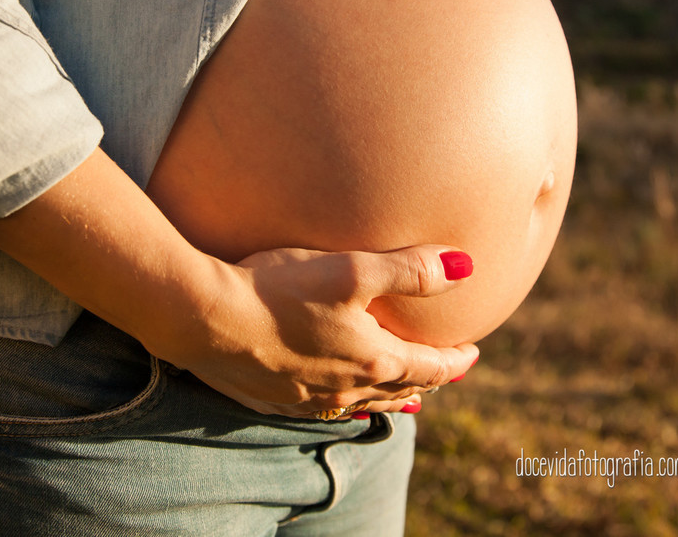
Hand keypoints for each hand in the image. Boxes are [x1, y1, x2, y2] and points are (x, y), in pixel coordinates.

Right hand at [160, 245, 479, 418]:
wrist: (205, 319)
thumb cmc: (279, 289)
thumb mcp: (352, 270)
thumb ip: (411, 270)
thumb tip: (468, 268)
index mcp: (371, 361)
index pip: (430, 367)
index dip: (455, 360)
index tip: (473, 354)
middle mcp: (344, 389)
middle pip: (400, 389)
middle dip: (427, 379)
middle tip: (445, 372)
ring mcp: (307, 398)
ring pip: (363, 404)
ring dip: (391, 397)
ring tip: (406, 396)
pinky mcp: (274, 398)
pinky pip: (324, 409)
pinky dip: (346, 404)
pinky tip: (338, 402)